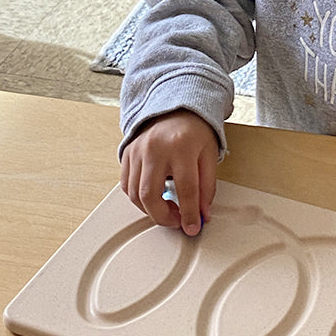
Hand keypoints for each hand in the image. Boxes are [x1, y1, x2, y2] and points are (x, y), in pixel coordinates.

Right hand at [120, 110, 218, 234]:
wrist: (176, 108)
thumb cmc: (195, 131)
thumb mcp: (209, 155)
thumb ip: (207, 186)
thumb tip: (203, 215)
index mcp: (181, 146)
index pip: (186, 189)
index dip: (190, 213)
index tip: (193, 227)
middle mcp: (155, 148)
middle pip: (151, 195)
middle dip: (163, 217)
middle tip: (177, 221)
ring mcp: (138, 151)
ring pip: (135, 194)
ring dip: (150, 210)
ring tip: (167, 209)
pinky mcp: (127, 154)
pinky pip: (126, 185)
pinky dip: (138, 198)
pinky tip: (152, 198)